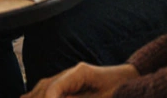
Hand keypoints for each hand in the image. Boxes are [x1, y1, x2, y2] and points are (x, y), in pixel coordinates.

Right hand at [23, 63, 137, 97]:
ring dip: (35, 97)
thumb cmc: (120, 88)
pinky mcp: (67, 84)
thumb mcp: (103, 97)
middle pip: (44, 88)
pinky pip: (46, 90)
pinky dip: (38, 96)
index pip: (54, 88)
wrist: (130, 80)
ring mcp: (66, 77)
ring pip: (41, 89)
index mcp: (79, 72)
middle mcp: (69, 72)